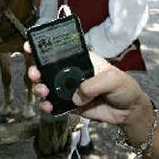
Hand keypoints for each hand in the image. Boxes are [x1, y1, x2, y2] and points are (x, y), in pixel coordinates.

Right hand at [25, 42, 153, 142]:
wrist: (128, 112)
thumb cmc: (124, 87)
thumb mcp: (113, 79)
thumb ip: (94, 84)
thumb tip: (76, 95)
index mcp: (80, 60)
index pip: (60, 51)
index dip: (43, 48)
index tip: (29, 46)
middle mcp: (71, 73)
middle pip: (48, 69)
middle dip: (36, 70)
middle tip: (34, 74)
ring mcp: (68, 89)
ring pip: (47, 86)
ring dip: (40, 88)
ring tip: (43, 92)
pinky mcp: (69, 105)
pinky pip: (53, 104)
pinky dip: (47, 106)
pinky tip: (48, 107)